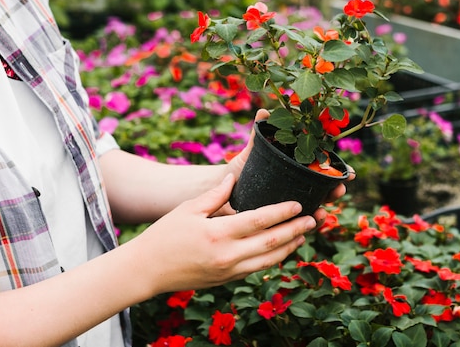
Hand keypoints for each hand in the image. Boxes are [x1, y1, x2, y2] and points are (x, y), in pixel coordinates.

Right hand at [130, 173, 317, 294]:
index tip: (298, 204)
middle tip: (313, 219)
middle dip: (295, 230)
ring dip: (289, 247)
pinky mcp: (227, 280)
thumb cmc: (164, 235)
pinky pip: (257, 269)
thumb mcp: (188, 209)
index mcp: (217, 234)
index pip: (259, 221)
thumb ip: (215, 194)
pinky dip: (273, 259)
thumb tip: (233, 178)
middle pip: (271, 242)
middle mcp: (227, 256)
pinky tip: (282, 249)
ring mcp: (228, 271)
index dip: (282, 212)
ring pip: (269, 261)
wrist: (147, 270)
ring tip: (303, 234)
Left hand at [223, 109, 354, 222]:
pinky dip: (305, 226)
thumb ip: (259, 132)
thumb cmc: (241, 168)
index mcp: (297, 169)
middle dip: (335, 190)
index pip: (324, 169)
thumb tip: (264, 111)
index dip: (338, 171)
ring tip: (322, 212)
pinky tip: (308, 226)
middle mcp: (298, 187)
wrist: (221, 189)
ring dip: (322, 211)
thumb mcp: (252, 151)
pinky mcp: (280, 220)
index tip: (347, 172)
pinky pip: (297, 225)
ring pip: (313, 208)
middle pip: (324, 190)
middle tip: (339, 189)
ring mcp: (290, 204)